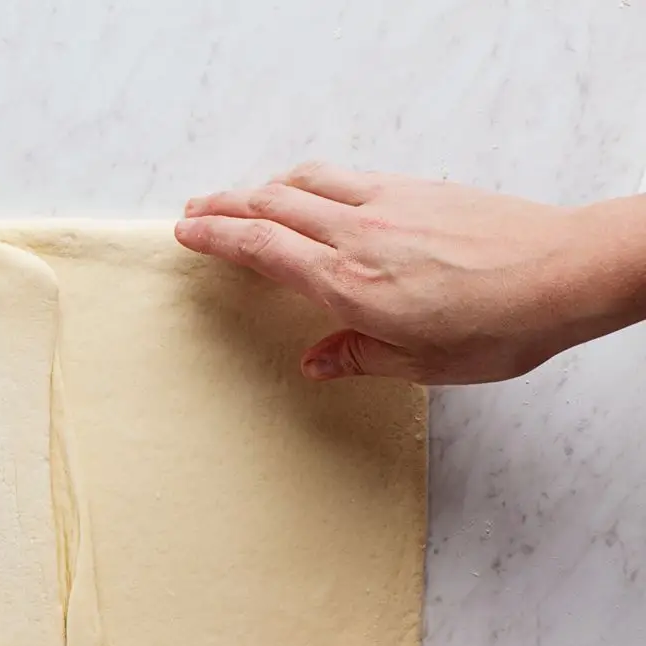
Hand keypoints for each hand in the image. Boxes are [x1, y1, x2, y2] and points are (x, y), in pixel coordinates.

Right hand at [175, 163, 645, 384]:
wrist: (565, 273)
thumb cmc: (500, 326)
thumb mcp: (422, 363)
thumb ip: (359, 357)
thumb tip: (317, 361)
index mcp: (349, 284)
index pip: (263, 248)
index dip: (217, 237)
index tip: (186, 232)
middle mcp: (359, 236)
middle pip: (271, 206)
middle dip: (225, 206)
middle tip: (195, 211)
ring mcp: (387, 205)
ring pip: (305, 182)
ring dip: (263, 187)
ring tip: (241, 198)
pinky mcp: (416, 190)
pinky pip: (345, 177)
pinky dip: (310, 181)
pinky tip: (310, 191)